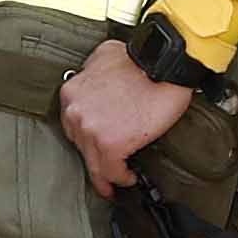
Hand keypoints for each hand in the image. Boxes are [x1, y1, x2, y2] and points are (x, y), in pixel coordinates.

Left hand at [56, 38, 193, 195]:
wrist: (165, 64)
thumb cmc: (143, 59)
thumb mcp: (106, 56)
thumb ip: (94, 71)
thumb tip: (98, 81)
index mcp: (72, 93)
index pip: (74, 125)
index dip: (87, 138)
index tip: (95, 145)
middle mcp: (74, 112)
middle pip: (81, 145)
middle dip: (95, 156)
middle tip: (106, 169)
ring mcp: (90, 130)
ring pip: (94, 162)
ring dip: (106, 174)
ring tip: (117, 180)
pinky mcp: (110, 144)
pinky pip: (111, 171)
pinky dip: (120, 178)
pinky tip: (128, 178)